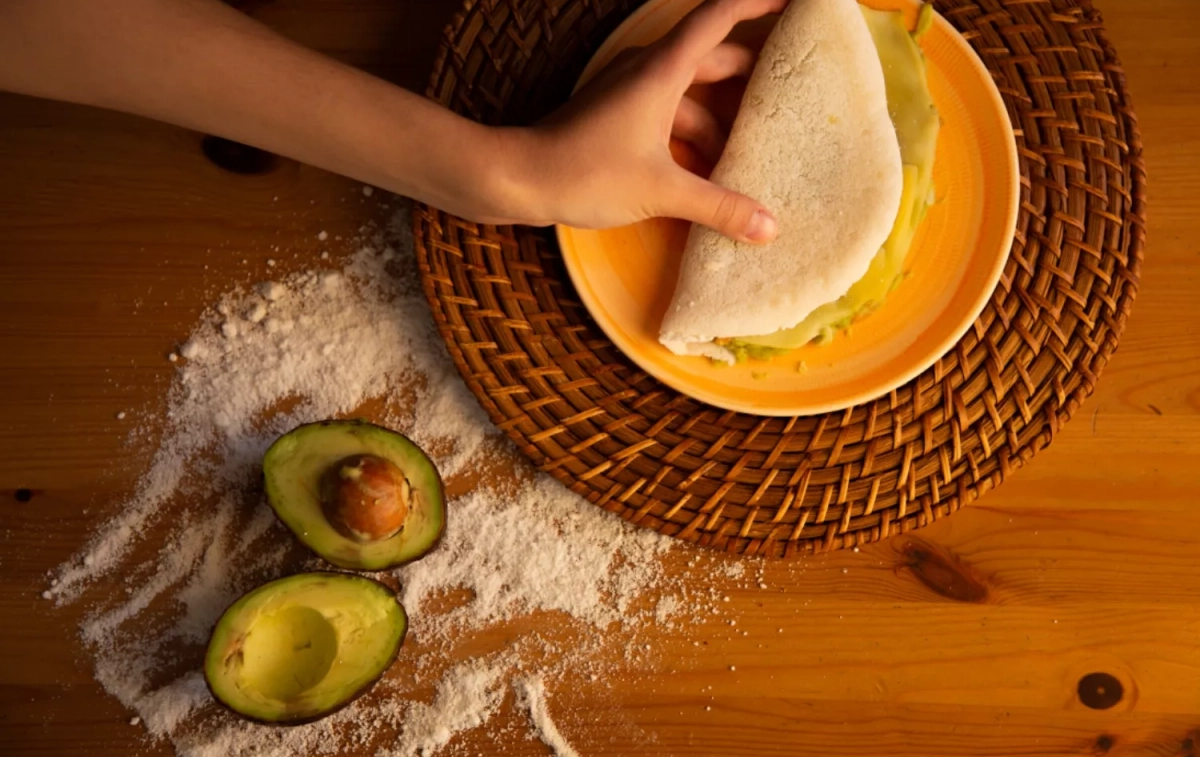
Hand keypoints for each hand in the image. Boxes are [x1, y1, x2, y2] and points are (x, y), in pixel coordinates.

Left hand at [502, 0, 786, 242]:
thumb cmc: (583, 171)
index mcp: (664, 70)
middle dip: (752, 81)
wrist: (518, 178)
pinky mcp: (618, 116)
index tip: (794, 4)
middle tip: (791, 97)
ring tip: (753, 157)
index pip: (720, 16)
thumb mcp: (660, 191)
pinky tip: (709, 176)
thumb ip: (717, 207)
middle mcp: (649, 71)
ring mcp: (630, 93)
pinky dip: (692, 140)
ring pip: (691, 98)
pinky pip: (668, 117)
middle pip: (714, 61)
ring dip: (720, 125)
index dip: (758, 3)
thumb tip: (767, 227)